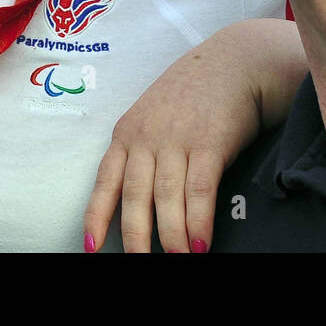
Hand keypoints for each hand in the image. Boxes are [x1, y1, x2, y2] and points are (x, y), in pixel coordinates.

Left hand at [82, 27, 262, 252]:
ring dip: (170, 237)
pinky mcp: (210, 143)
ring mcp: (178, 139)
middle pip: (135, 197)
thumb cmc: (194, 92)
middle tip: (139, 264)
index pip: (105, 181)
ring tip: (176, 260)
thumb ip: (143, 149)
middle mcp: (147, 137)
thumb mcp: (154, 115)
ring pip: (167, 199)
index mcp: (128, 132)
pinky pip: (199, 191)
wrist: (235, 61)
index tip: (91, 246)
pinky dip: (198, 222)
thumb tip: (140, 199)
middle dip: (135, 238)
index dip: (96, 216)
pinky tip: (199, 244)